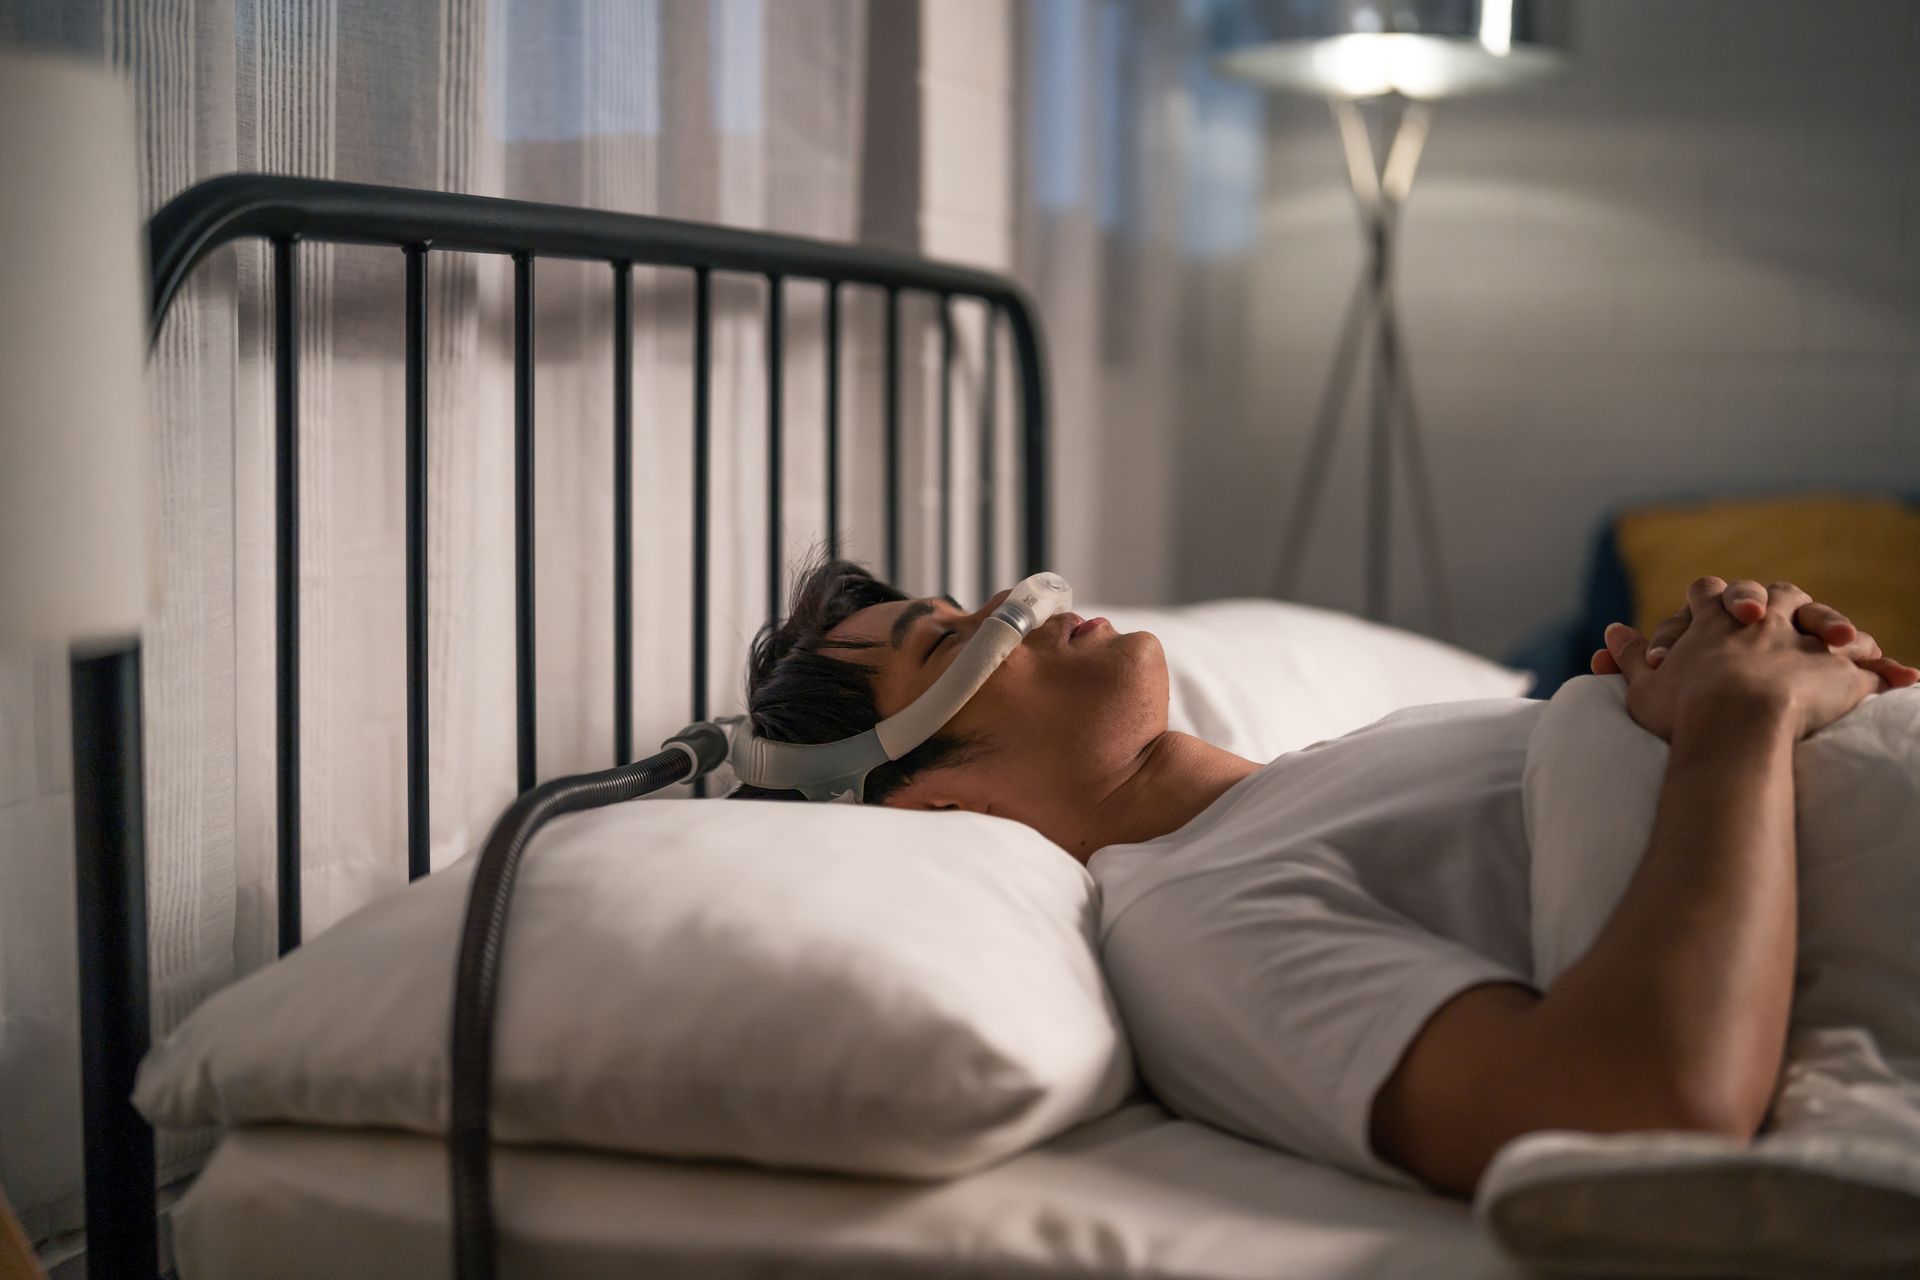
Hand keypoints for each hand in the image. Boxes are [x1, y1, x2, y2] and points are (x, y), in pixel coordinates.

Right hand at [1600, 578, 1888, 741]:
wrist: (1736, 724)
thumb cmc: (1684, 708)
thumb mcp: (1644, 683)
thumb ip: (1629, 655)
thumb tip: (1611, 631)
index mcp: (1713, 618)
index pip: (1707, 591)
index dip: (1706, 598)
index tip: (1704, 605)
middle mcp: (1763, 617)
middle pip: (1773, 592)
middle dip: (1772, 601)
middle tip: (1768, 619)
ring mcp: (1803, 638)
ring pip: (1821, 617)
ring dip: (1830, 625)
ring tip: (1841, 640)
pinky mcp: (1840, 668)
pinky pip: (1865, 664)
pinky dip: (1879, 669)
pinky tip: (1896, 677)